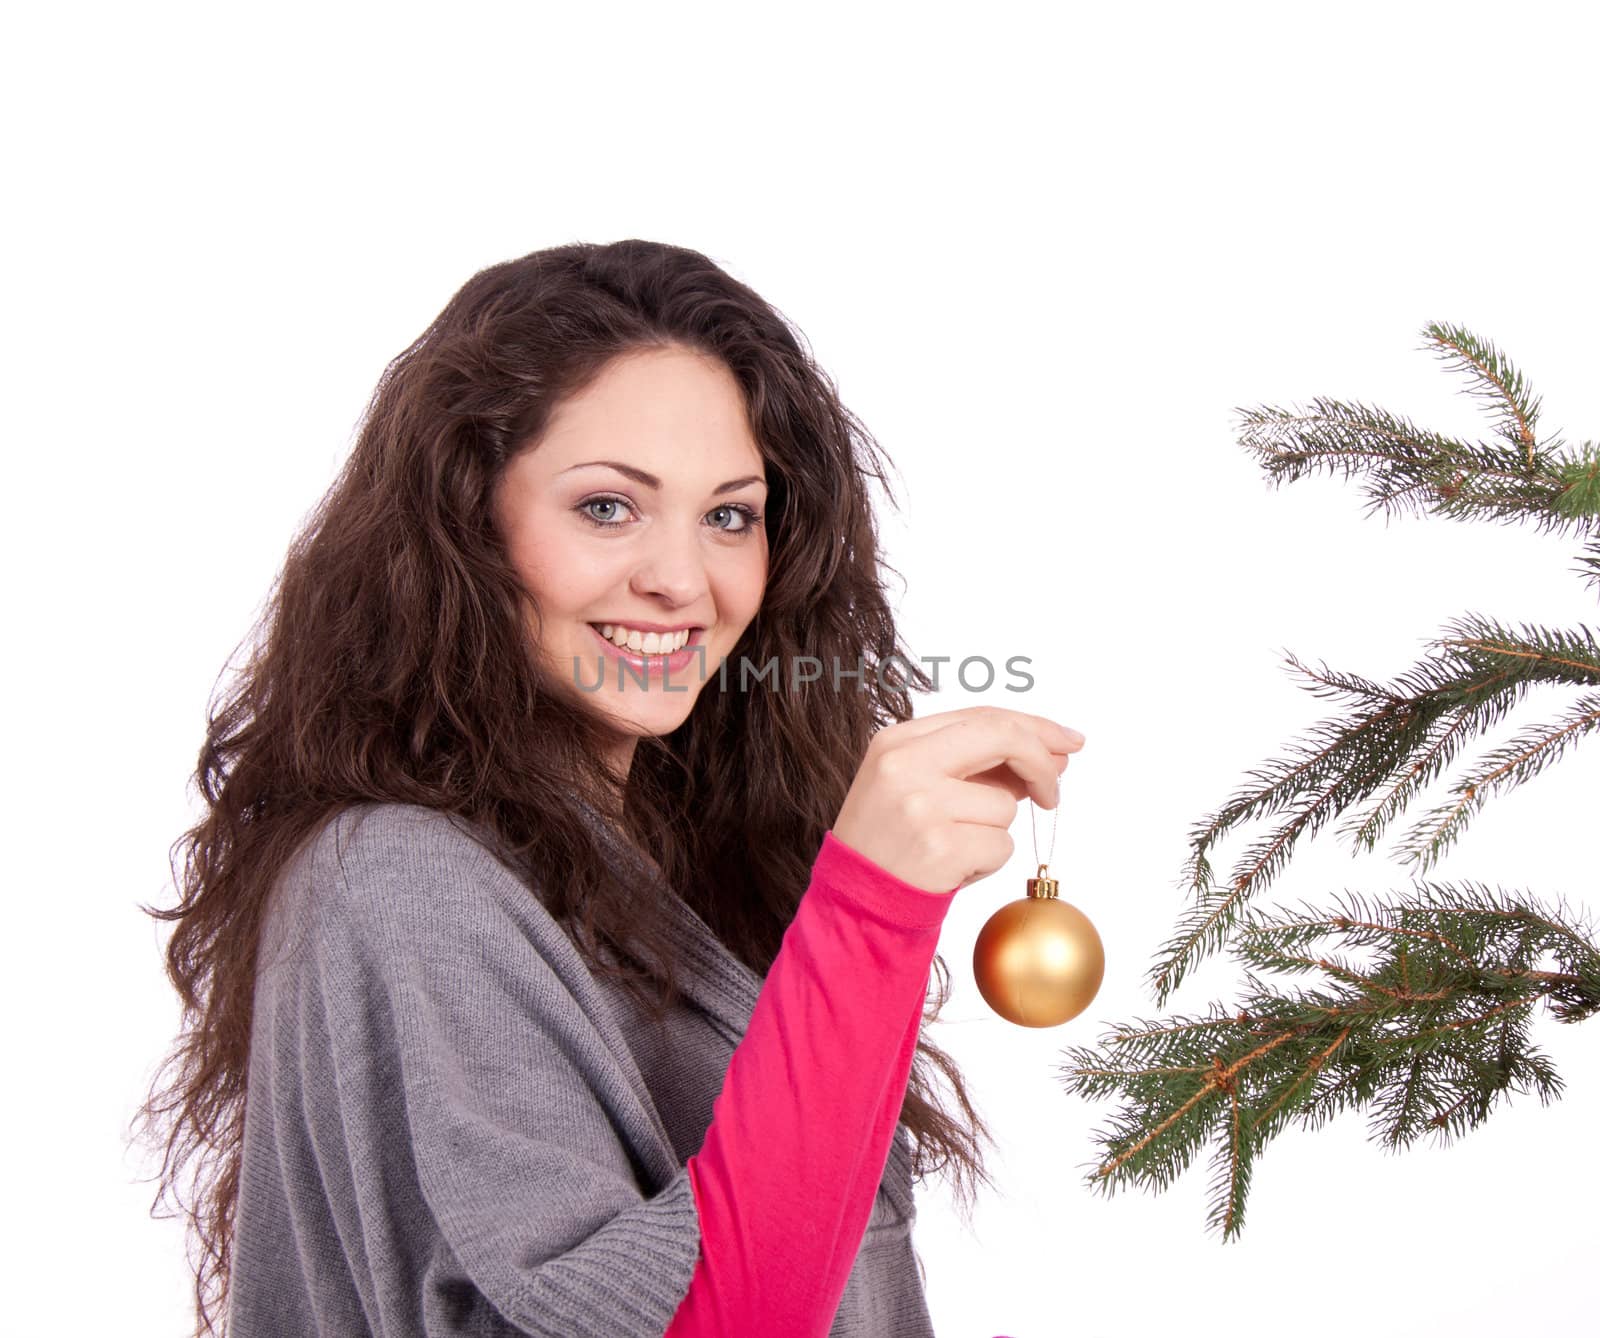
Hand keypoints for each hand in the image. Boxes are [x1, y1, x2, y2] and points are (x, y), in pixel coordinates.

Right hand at [831, 705, 1085, 893]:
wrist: (855, 900)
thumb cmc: (890, 841)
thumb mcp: (917, 786)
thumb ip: (977, 765)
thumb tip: (1052, 755)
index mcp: (898, 741)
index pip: (983, 716)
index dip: (1034, 727)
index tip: (1066, 740)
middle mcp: (906, 764)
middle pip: (1003, 738)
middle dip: (1041, 763)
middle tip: (1053, 793)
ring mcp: (922, 805)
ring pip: (1005, 806)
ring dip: (994, 831)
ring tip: (952, 846)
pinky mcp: (941, 847)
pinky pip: (1002, 846)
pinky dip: (988, 861)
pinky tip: (953, 867)